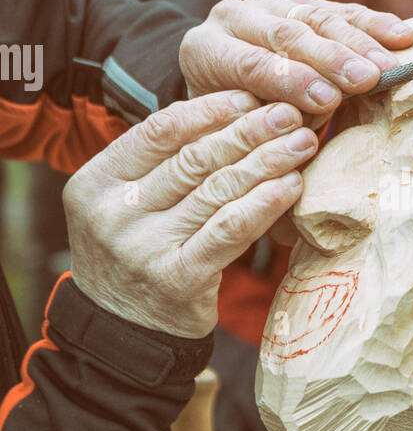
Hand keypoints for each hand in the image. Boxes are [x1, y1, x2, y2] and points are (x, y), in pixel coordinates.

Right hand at [65, 92, 317, 337]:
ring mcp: (144, 248)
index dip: (209, 110)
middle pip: (194, 158)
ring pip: (218, 190)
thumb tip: (231, 108)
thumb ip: (160, 164)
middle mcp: (113, 214)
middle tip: (289, 113)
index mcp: (94, 183)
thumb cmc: (137, 253)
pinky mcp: (179, 279)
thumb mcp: (125, 204)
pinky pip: (230, 230)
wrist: (123, 334)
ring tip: (301, 143)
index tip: (250, 96)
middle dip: (249, 131)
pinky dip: (265, 203)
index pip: (158, 131)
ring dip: (267, 162)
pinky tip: (292, 185)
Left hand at [179, 0, 412, 116]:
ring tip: (391, 63)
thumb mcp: (236, 129)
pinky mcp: (298, 0)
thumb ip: (267, 124)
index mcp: (205, 51)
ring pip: (316, 16)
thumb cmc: (231, 121)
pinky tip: (401, 35)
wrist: (218, 84)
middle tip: (368, 78)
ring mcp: (267, 3)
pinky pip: (338, 9)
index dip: (292, 80)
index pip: (252, 62)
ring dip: (359, 41)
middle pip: (288, 33)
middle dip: (332, 58)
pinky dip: (372, 23)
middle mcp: (233, 18)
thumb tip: (308, 131)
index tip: (329, 100)